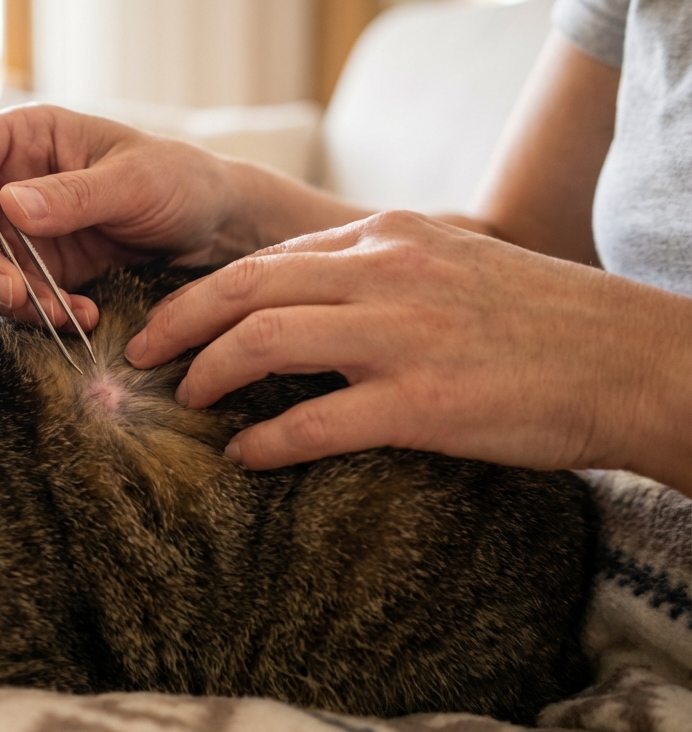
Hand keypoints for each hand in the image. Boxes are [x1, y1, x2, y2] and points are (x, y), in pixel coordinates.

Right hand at [0, 104, 252, 328]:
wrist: (213, 230)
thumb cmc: (180, 180)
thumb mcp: (135, 180)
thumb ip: (74, 194)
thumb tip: (10, 206)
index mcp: (23, 138)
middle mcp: (6, 184)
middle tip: (13, 291)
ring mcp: (17, 233)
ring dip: (4, 298)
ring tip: (62, 312)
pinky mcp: (35, 275)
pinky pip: (10, 301)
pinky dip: (36, 316)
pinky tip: (80, 317)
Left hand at [125, 210, 691, 489]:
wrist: (628, 360)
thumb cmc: (538, 319)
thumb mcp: (451, 262)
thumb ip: (375, 270)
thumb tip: (294, 300)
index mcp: (388, 237)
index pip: (269, 256)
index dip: (206, 292)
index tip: (172, 319)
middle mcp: (385, 272)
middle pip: (243, 288)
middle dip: (178, 322)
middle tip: (141, 355)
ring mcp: (401, 335)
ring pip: (263, 340)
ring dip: (209, 373)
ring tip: (187, 400)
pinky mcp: (419, 402)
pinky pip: (312, 421)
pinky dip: (265, 440)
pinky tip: (244, 455)